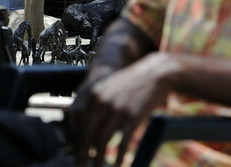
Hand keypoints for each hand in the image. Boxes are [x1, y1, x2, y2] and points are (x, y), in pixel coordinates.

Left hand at [64, 52, 180, 165]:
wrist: (154, 73)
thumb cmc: (131, 84)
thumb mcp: (109, 90)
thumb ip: (97, 107)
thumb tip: (89, 130)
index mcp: (93, 95)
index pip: (79, 123)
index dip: (76, 141)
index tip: (75, 152)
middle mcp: (102, 103)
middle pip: (87, 134)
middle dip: (81, 154)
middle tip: (78, 165)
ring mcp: (117, 110)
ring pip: (101, 141)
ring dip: (97, 159)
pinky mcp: (132, 118)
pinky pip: (121, 142)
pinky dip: (118, 156)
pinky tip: (118, 164)